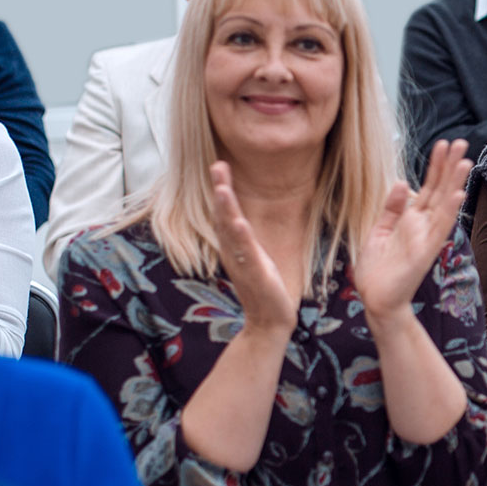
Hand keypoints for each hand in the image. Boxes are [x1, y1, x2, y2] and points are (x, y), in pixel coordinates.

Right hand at [212, 162, 296, 333]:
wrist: (268, 321)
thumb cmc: (263, 287)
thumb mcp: (254, 256)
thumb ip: (245, 237)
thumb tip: (240, 218)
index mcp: (234, 246)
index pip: (224, 212)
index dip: (221, 188)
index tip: (219, 163)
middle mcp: (233, 252)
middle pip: (223, 216)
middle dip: (220, 190)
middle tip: (217, 164)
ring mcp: (242, 263)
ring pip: (231, 233)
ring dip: (226, 210)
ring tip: (222, 188)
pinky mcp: (255, 276)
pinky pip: (247, 254)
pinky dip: (242, 238)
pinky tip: (240, 223)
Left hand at [354, 138, 470, 324]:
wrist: (376, 299)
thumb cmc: (378, 269)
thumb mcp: (379, 230)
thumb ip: (392, 207)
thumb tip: (403, 182)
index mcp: (413, 220)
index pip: (428, 187)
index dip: (436, 166)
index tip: (443, 144)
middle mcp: (423, 226)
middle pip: (440, 190)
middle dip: (449, 166)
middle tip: (461, 142)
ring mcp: (427, 238)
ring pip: (444, 205)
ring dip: (455, 183)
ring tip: (465, 161)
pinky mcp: (425, 252)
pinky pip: (439, 229)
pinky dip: (448, 211)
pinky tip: (457, 195)